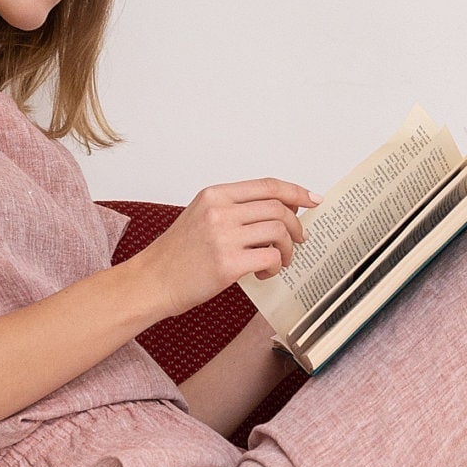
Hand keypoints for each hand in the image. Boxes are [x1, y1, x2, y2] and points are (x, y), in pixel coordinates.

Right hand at [138, 179, 317, 317]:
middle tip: (297, 241)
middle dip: (296, 226)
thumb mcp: (202, 216)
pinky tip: (262, 273)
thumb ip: (235, 209)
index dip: (296, 191)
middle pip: (278, 208)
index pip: (267, 185)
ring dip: (287, 248)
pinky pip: (271, 257)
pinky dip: (275, 266)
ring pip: (279, 231)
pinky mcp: (227, 263)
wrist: (152, 280)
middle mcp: (219, 211)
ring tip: (278, 260)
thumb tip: (280, 210)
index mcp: (215, 195)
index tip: (314, 199)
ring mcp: (223, 236)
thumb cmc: (178, 254)